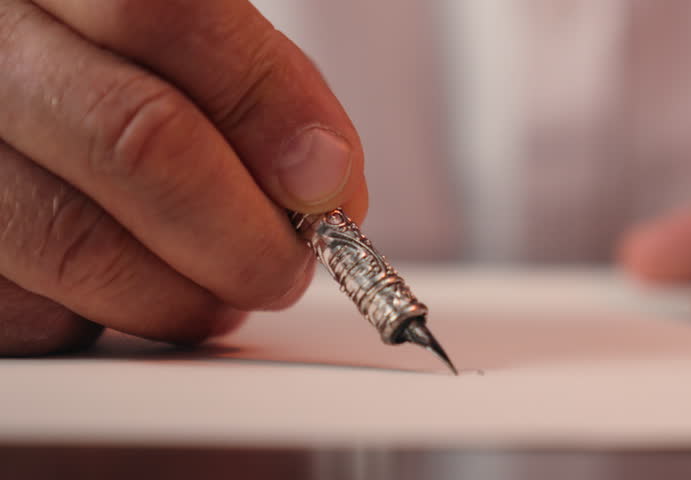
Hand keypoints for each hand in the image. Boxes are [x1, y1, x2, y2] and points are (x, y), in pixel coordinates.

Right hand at [0, 0, 366, 354]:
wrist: (10, 81)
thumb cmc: (112, 67)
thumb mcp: (185, 39)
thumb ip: (253, 86)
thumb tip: (323, 184)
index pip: (166, 15)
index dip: (266, 107)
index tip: (327, 186)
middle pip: (135, 137)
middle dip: (243, 231)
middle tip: (285, 267)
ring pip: (77, 241)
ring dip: (185, 294)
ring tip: (222, 293)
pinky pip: (33, 309)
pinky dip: (107, 316)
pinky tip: (131, 288)